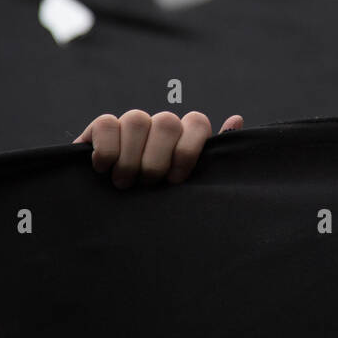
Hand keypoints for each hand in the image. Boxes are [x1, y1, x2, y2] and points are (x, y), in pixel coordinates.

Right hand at [74, 110, 242, 188]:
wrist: (112, 219)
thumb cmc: (157, 204)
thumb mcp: (187, 190)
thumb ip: (212, 160)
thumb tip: (236, 119)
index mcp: (183, 137)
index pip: (196, 122)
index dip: (188, 150)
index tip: (176, 180)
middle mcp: (159, 127)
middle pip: (167, 121)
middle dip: (157, 159)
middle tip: (148, 184)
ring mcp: (130, 125)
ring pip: (137, 119)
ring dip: (131, 158)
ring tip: (125, 184)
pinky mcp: (101, 129)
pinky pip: (107, 123)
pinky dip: (107, 150)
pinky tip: (103, 170)